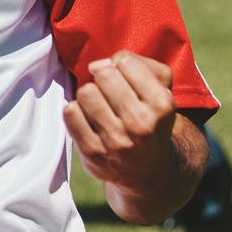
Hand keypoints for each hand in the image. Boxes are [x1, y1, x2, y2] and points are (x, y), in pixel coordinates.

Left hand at [63, 51, 183, 198]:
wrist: (150, 170)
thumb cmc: (151, 118)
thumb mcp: (161, 89)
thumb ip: (139, 63)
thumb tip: (101, 64)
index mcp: (161, 104)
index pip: (125, 62)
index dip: (120, 65)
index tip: (123, 78)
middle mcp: (141, 123)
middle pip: (104, 75)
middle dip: (102, 78)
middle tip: (108, 91)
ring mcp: (116, 141)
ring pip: (86, 92)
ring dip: (88, 94)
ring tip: (98, 105)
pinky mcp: (93, 153)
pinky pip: (70, 112)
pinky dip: (75, 110)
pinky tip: (86, 119)